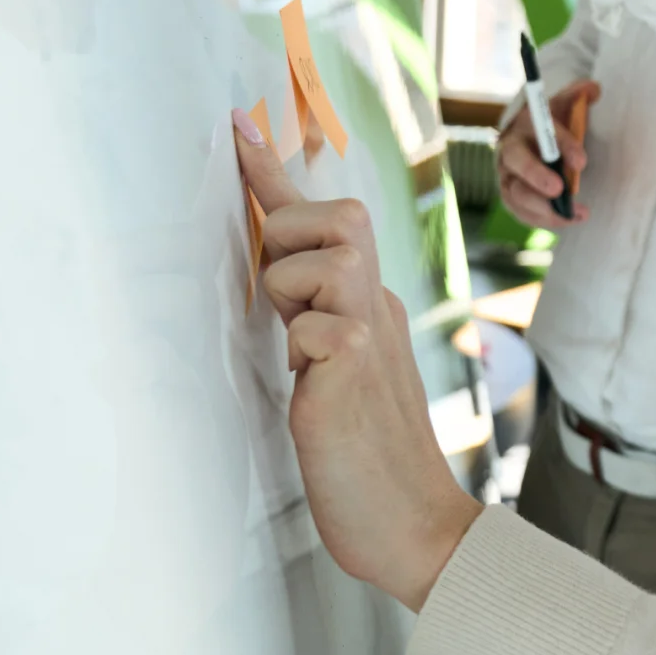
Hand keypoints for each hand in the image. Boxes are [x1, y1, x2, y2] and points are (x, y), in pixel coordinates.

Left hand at [234, 111, 480, 610]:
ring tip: (308, 366)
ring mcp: (371, 329)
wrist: (417, 528)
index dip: (273, 171)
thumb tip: (278, 285)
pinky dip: (301, 354)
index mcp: (372, 305)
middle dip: (291, 243)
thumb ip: (318, 325)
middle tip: (290, 314)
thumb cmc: (369, 462)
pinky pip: (310, 327)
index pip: (325, 221)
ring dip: (292, 303)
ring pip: (311, 262)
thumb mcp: (340, 377)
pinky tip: (316, 394)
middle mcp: (377, 304)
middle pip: (329, 216)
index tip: (238, 126)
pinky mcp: (354, 362)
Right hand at [497, 79, 597, 227]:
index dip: (562, 146)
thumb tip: (593, 90)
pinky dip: (544, 220)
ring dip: (543, 207)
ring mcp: (508, 176)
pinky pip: (522, 213)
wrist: (530, 143)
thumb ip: (578, 96)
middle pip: (518, 163)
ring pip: (516, 194)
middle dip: (537, 176)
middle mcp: (511, 149)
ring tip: (573, 214)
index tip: (581, 162)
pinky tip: (569, 220)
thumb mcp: (564, 105)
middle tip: (560, 190)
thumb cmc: (551, 125)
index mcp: (525, 123)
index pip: (542, 132)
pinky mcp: (511, 198)